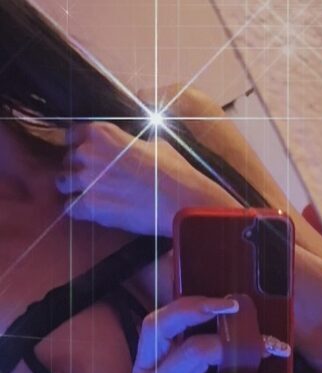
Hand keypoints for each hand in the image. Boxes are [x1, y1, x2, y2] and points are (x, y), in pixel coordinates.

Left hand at [56, 121, 235, 235]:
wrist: (180, 201)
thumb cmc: (173, 171)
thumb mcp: (154, 144)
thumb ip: (134, 142)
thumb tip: (136, 144)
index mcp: (102, 132)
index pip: (72, 134)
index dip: (77, 145)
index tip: (84, 155)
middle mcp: (88, 152)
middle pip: (68, 160)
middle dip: (77, 168)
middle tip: (92, 179)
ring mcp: (86, 180)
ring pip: (63, 183)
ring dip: (72, 188)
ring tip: (86, 196)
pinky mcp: (89, 206)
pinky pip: (69, 208)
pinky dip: (76, 210)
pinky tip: (85, 212)